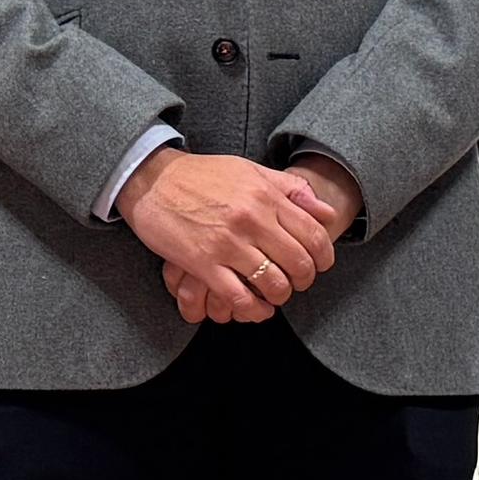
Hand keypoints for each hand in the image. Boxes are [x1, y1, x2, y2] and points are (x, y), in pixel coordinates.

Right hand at [123, 150, 340, 326]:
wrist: (151, 179)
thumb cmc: (201, 175)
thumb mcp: (249, 170)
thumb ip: (290, 189)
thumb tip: (326, 211)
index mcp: (266, 195)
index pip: (313, 234)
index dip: (324, 257)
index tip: (319, 265)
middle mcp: (251, 219)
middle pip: (299, 262)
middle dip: (305, 280)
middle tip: (299, 282)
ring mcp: (227, 243)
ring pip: (273, 283)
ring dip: (280, 295)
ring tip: (275, 294)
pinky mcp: (202, 263)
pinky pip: (238, 297)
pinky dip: (254, 309)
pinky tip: (257, 308)